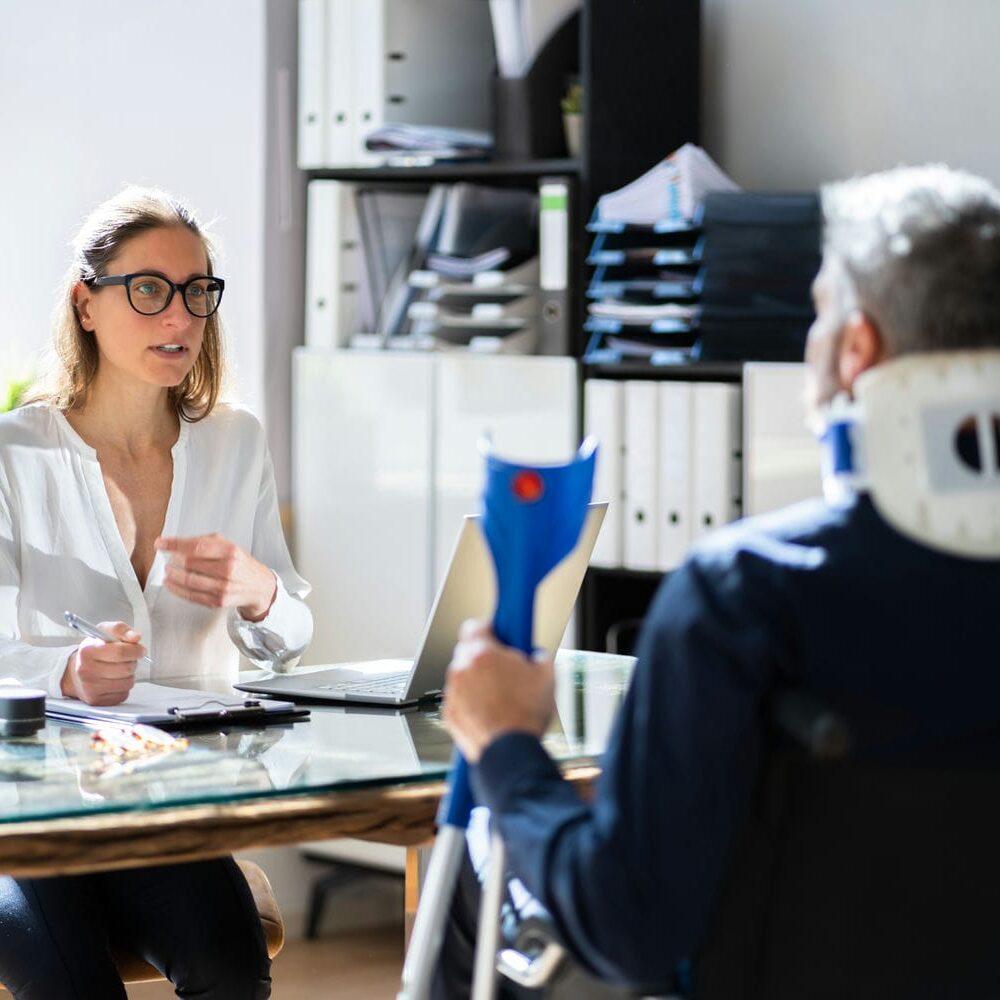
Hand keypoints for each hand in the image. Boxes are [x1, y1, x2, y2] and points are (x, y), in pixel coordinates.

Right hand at [61, 621, 144, 705]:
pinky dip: (123, 686)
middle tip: (127, 659)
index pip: (120, 652)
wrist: (76, 672)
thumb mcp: (104, 632)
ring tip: (118, 669)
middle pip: (126, 668)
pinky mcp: (97, 701)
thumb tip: (135, 637)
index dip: (135, 650)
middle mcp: (86, 671)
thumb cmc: (94, 650)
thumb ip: (121, 629)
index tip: (140, 649)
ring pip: (128, 682)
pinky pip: (124, 693)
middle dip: (132, 662)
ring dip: (129, 674)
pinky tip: (114, 680)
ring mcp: (90, 688)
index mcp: (88, 651)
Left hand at [155, 533, 277, 620]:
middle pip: (189, 563)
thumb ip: (205, 542)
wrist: (258, 586)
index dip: (174, 544)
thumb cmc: (240, 563)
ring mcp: (223, 587)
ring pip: (188, 581)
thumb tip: (175, 544)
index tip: (160, 543)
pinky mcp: (218, 601)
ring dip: (172, 575)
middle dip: (173, 560)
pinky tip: (171, 584)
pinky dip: (176, 589)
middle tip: (168, 558)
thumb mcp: (228, 545)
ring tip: (168, 570)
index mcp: (230, 551)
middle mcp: (227, 569)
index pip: (196, 547)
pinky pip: (191, 596)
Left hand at [442, 620, 555, 762]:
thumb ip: (539, 656)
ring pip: (463, 677)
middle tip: (504, 670)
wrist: (510, 753)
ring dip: (477, 682)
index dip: (488, 629)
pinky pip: (459, 700)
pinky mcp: (449, 713)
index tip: (496, 634)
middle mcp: (462, 669)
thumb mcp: (547, 676)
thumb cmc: (525, 716)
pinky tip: (490, 713)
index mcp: (483, 654)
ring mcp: (453, 692)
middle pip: (468, 652)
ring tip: (500, 698)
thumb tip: (536, 656)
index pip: (474, 625)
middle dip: (484, 658)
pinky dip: (470, 703)